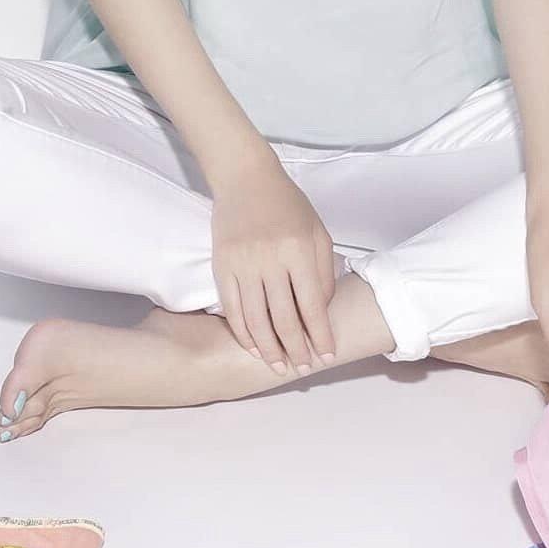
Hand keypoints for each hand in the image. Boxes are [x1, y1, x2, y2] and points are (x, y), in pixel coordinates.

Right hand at [211, 154, 337, 374]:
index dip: (320, 335)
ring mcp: (243, 263)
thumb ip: (324, 272)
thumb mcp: (318, 231)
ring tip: (279, 367)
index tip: (326, 356)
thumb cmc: (288, 205)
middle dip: (296, 349)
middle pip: (284, 318)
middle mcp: (271, 258)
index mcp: (300, 249)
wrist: (246, 178)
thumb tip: (321, 311)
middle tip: (303, 369)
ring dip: (269, 349)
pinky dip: (243, 333)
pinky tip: (254, 347)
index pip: (313, 305)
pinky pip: (232, 308)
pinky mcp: (222, 265)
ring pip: (256, 319)